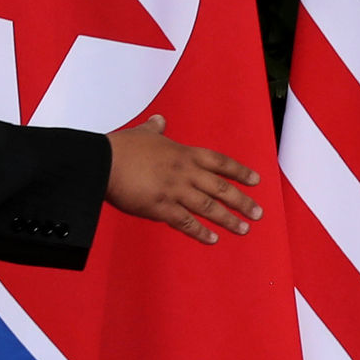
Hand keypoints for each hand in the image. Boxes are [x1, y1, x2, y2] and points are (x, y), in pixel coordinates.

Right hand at [105, 115, 262, 243]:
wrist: (101, 163)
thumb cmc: (120, 147)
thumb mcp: (143, 132)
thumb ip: (155, 128)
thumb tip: (159, 120)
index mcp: (183, 153)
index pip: (220, 162)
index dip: (239, 172)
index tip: (255, 181)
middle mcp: (185, 172)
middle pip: (221, 188)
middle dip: (242, 201)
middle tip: (258, 213)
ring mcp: (175, 191)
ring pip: (209, 207)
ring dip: (228, 219)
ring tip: (244, 229)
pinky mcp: (161, 208)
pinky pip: (186, 223)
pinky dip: (201, 232)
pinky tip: (213, 239)